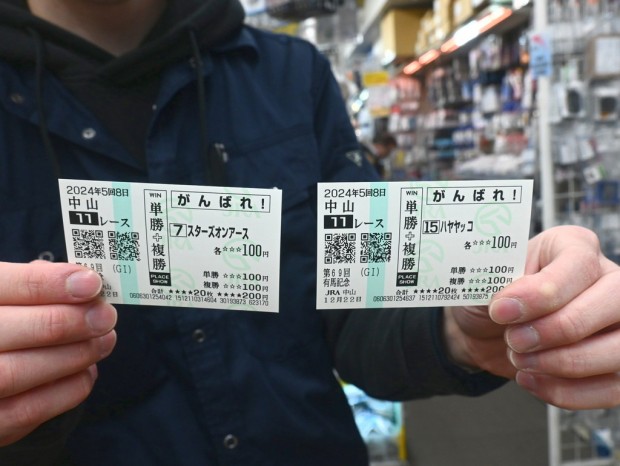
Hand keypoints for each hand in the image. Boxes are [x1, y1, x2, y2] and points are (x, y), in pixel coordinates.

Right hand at [0, 261, 116, 445]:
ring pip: (16, 373)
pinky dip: (68, 388)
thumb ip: (34, 285)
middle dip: (66, 321)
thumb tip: (81, 281)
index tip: (91, 283)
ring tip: (104, 340)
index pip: (2, 286)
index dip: (48, 284)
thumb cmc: (7, 325)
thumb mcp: (9, 296)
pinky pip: (27, 411)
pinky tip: (87, 369)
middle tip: (105, 316)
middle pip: (7, 330)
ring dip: (73, 355)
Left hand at [446, 225, 619, 408]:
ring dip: (564, 364)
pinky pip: (613, 387)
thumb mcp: (485, 279)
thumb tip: (510, 303)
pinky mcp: (613, 363)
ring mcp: (617, 323)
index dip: (542, 293)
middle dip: (559, 329)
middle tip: (515, 339)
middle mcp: (605, 279)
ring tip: (520, 360)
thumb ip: (498, 284)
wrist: (484, 330)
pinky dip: (568, 392)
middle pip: (615, 302)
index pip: (579, 263)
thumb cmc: (490, 296)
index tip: (502, 311)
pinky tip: (530, 379)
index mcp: (572, 246)